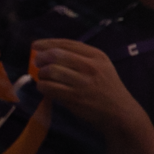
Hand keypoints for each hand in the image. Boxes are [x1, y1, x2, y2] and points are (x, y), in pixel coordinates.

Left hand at [31, 39, 153, 137]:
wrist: (118, 110)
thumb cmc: (107, 87)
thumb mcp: (102, 66)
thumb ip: (83, 58)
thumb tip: (53, 53)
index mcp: (97, 56)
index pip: (68, 44)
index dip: (49, 43)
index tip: (36, 45)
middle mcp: (90, 66)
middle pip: (57, 55)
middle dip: (42, 57)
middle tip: (37, 62)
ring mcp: (82, 82)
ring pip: (50, 71)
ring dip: (41, 74)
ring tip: (43, 78)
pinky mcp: (74, 97)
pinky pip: (49, 87)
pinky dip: (42, 86)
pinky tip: (44, 88)